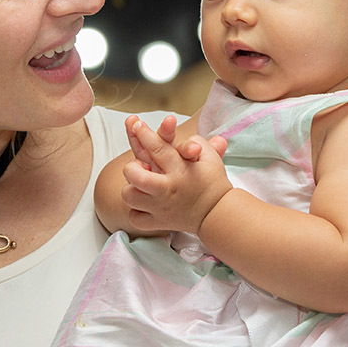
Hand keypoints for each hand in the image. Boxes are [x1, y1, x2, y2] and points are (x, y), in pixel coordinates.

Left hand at [122, 120, 232, 234]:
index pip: (157, 148)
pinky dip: (136, 210)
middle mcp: (166, 188)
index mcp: (180, 170)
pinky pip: (135, 218)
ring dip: (131, 188)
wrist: (217, 212)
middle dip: (132, 166)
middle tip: (139, 165)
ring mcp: (160, 207)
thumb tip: (187, 140)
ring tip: (140, 184)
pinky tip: (144, 202)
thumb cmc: (213, 181)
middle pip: (135, 175)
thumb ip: (196, 143)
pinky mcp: (158, 223)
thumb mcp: (209, 156)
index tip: (136, 123)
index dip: (143, 134)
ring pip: (130, 196)